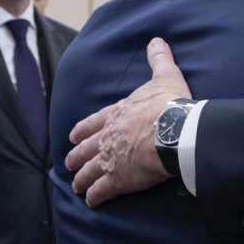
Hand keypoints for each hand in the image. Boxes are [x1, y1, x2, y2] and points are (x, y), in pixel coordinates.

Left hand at [66, 38, 193, 206]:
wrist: (173, 130)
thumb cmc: (169, 104)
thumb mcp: (165, 76)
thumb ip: (159, 60)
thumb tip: (158, 41)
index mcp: (117, 114)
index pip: (93, 122)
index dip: (82, 130)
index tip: (73, 136)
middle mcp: (108, 136)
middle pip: (86, 148)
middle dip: (77, 156)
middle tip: (70, 163)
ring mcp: (110, 159)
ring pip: (89, 171)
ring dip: (82, 178)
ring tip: (77, 186)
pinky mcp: (118, 179)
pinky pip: (101, 191)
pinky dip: (95, 196)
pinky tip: (91, 202)